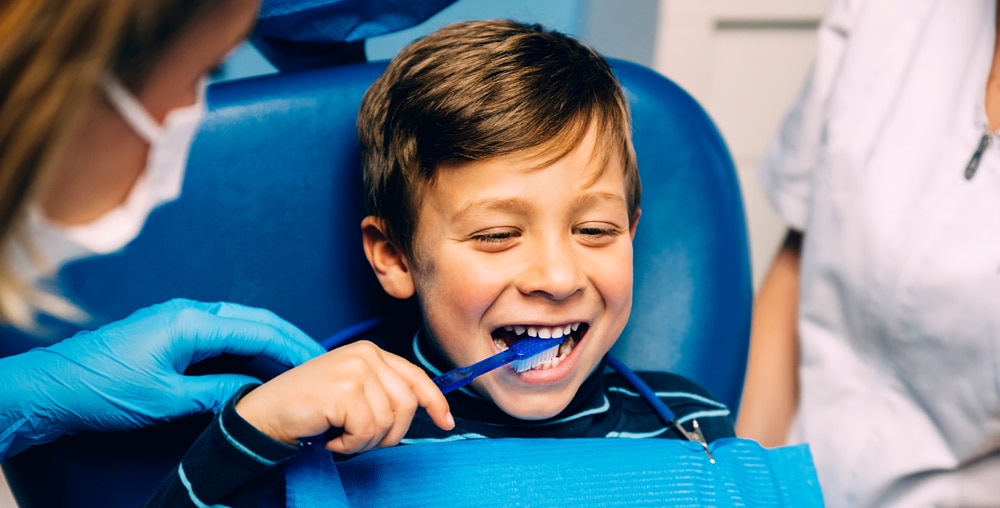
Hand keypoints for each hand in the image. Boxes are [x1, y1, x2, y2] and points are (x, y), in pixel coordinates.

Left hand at [0, 298, 324, 457]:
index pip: (258, 331)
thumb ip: (217, 393)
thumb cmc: (101, 390)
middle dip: (290, 338)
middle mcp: (190, 312)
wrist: (51, 386)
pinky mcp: (172, 330)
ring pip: (241, 323)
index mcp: (191, 322)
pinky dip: (248, 344)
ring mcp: (180, 318)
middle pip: (256, 319)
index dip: (293, 348)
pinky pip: (223, 331)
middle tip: (320, 361)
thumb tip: (256, 395)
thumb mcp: (166, 399)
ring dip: (271, 340)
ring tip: (298, 363)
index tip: (320, 364)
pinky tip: (258, 363)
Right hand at [235, 340, 453, 454]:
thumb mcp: (353, 391)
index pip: (416, 376)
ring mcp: (355, 370)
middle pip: (407, 404)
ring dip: (365, 441)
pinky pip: (367, 431)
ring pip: (388, 422)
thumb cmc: (310, 408)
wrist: (266, 413)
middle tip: (359, 438)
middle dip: (389, 433)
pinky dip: (349, 444)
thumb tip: (427, 409)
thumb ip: (384, 392)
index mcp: (371, 352)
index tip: (446, 422)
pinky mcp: (344, 390)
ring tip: (340, 434)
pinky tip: (331, 436)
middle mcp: (366, 354)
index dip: (435, 401)